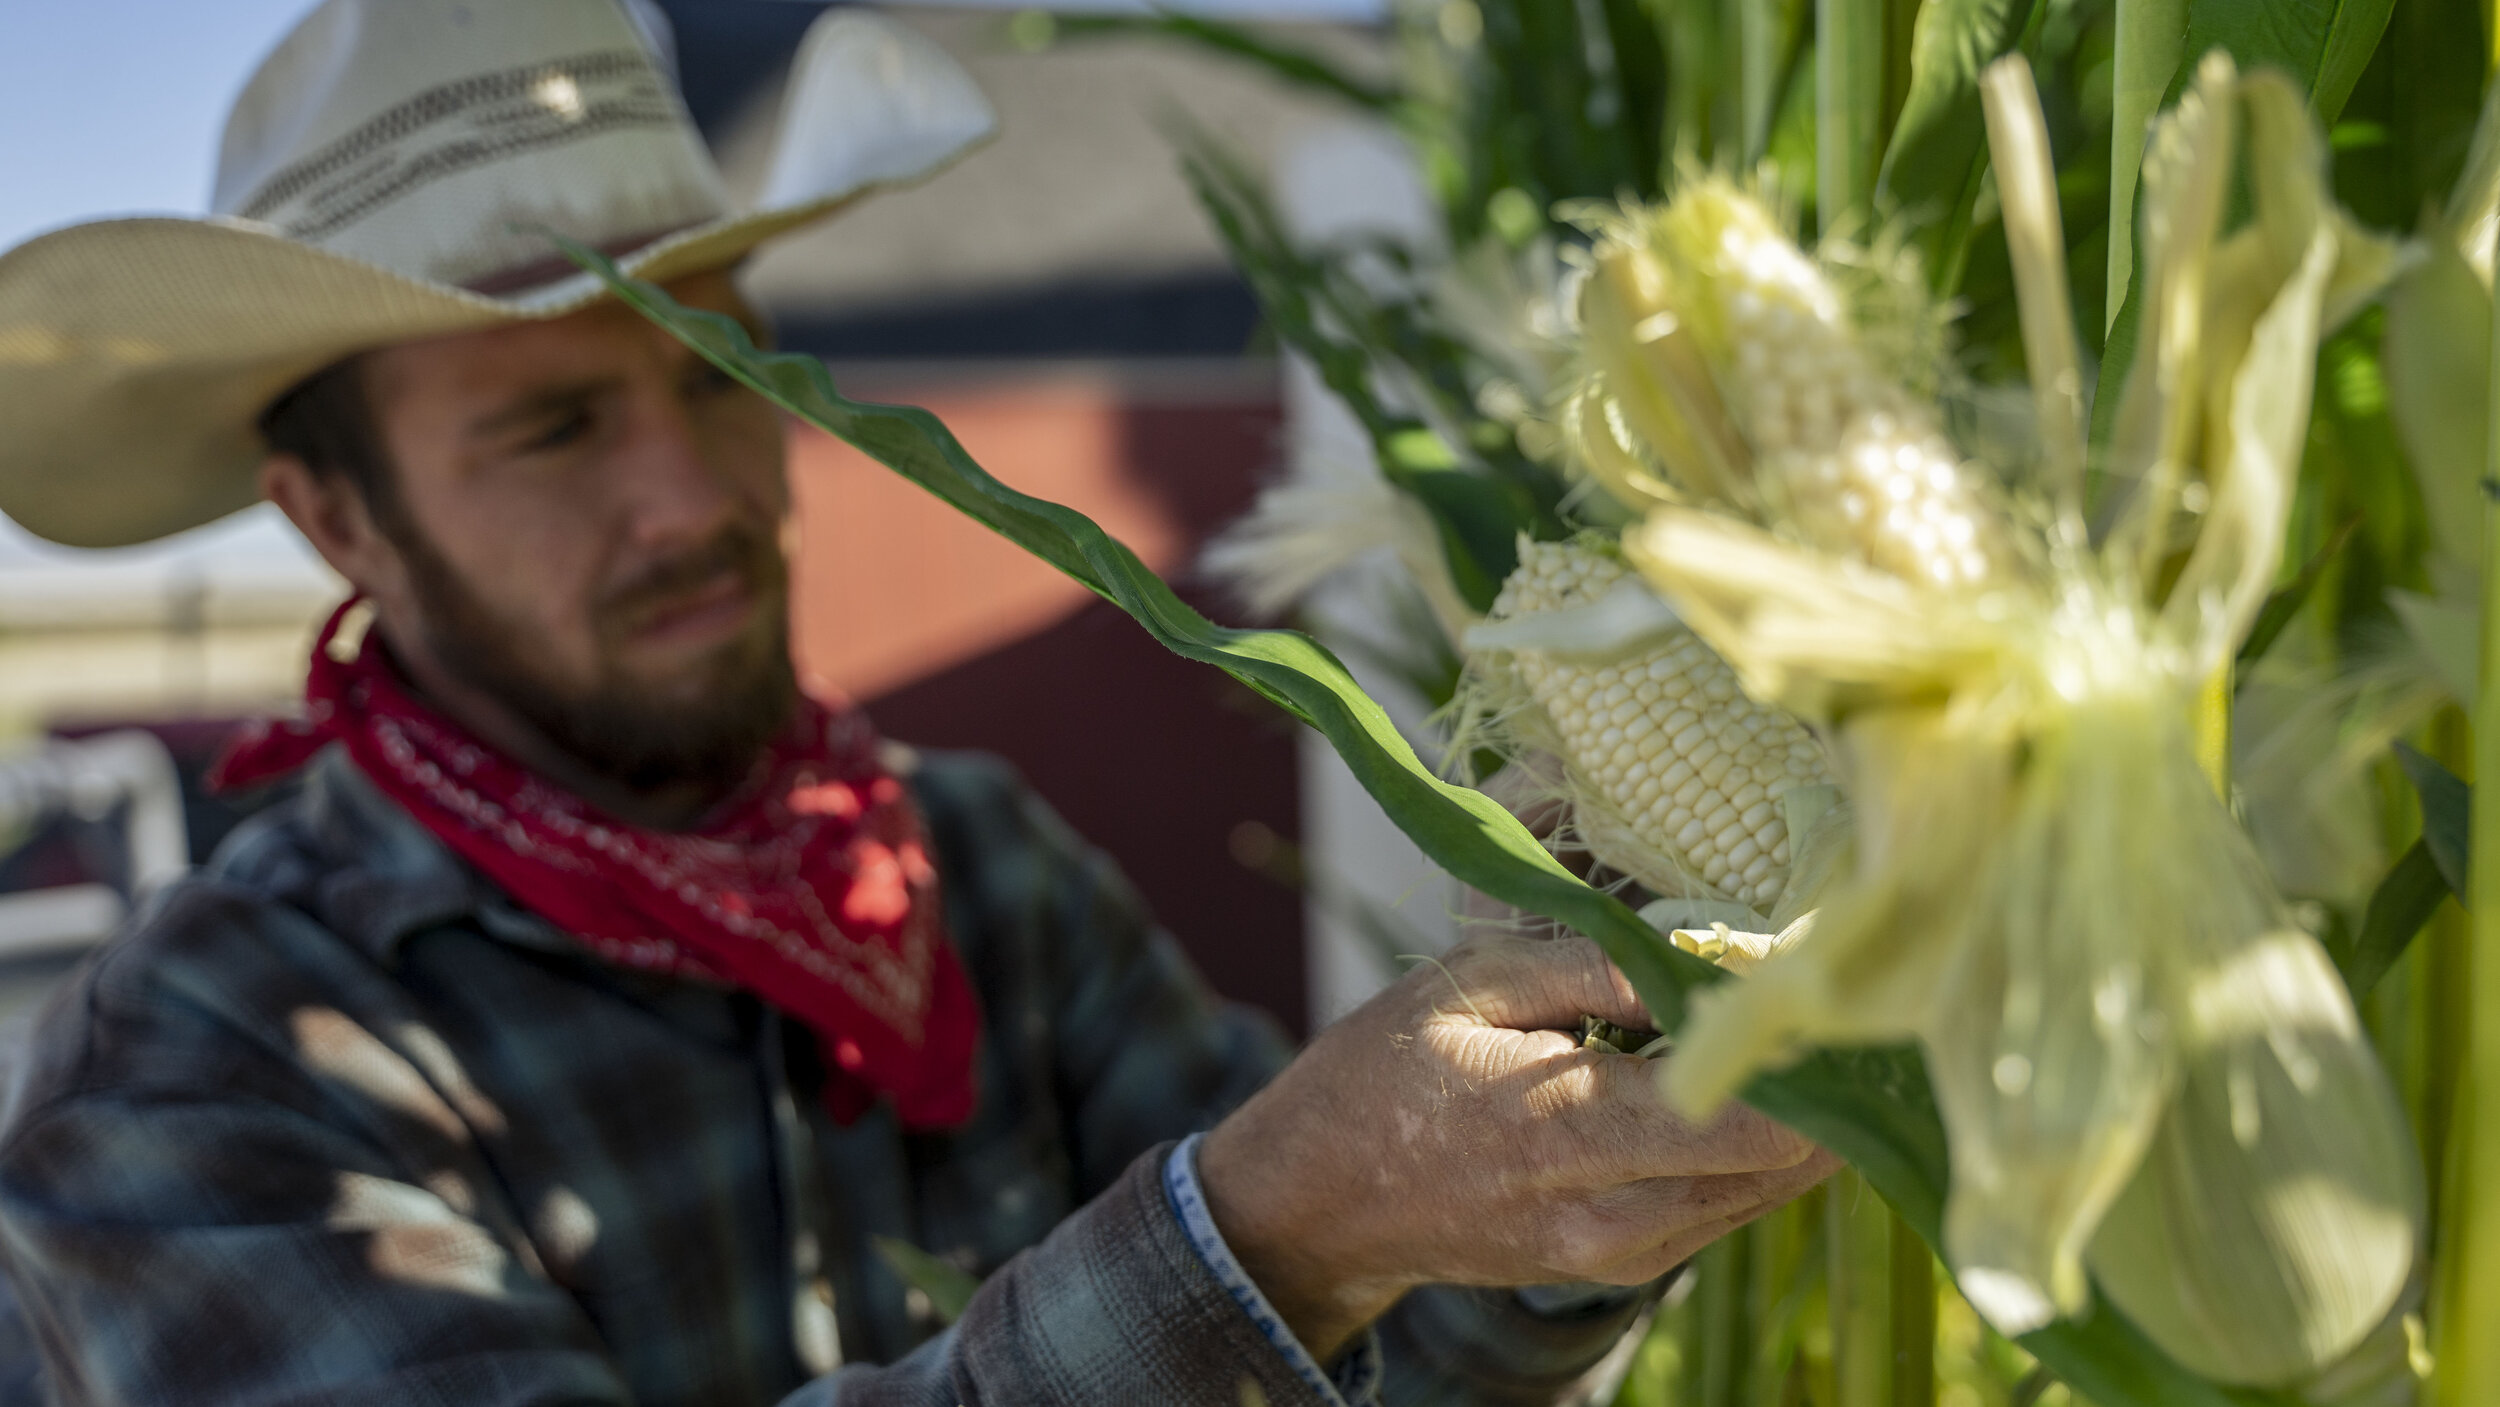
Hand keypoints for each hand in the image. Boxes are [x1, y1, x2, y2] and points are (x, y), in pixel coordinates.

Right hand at [1197, 929, 1836, 1361]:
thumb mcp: (1469, 984)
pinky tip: (1749, 1085)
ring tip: (1806, 1032)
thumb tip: (1716, 955)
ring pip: (1768, 1193)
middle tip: (1848, 999)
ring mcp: (1620, 1252)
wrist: (1320, 1204)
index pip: (1746, 1118)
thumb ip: (1596, 966)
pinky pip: (1728, 1207)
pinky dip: (1756, 1149)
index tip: (1840, 986)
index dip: (1814, 1058)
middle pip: (1784, 1165)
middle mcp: (1607, 1212)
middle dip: (1830, 1085)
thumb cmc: (1382, 1073)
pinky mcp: (1624, 1265)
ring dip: (1801, 1118)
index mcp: (1563, 1129)